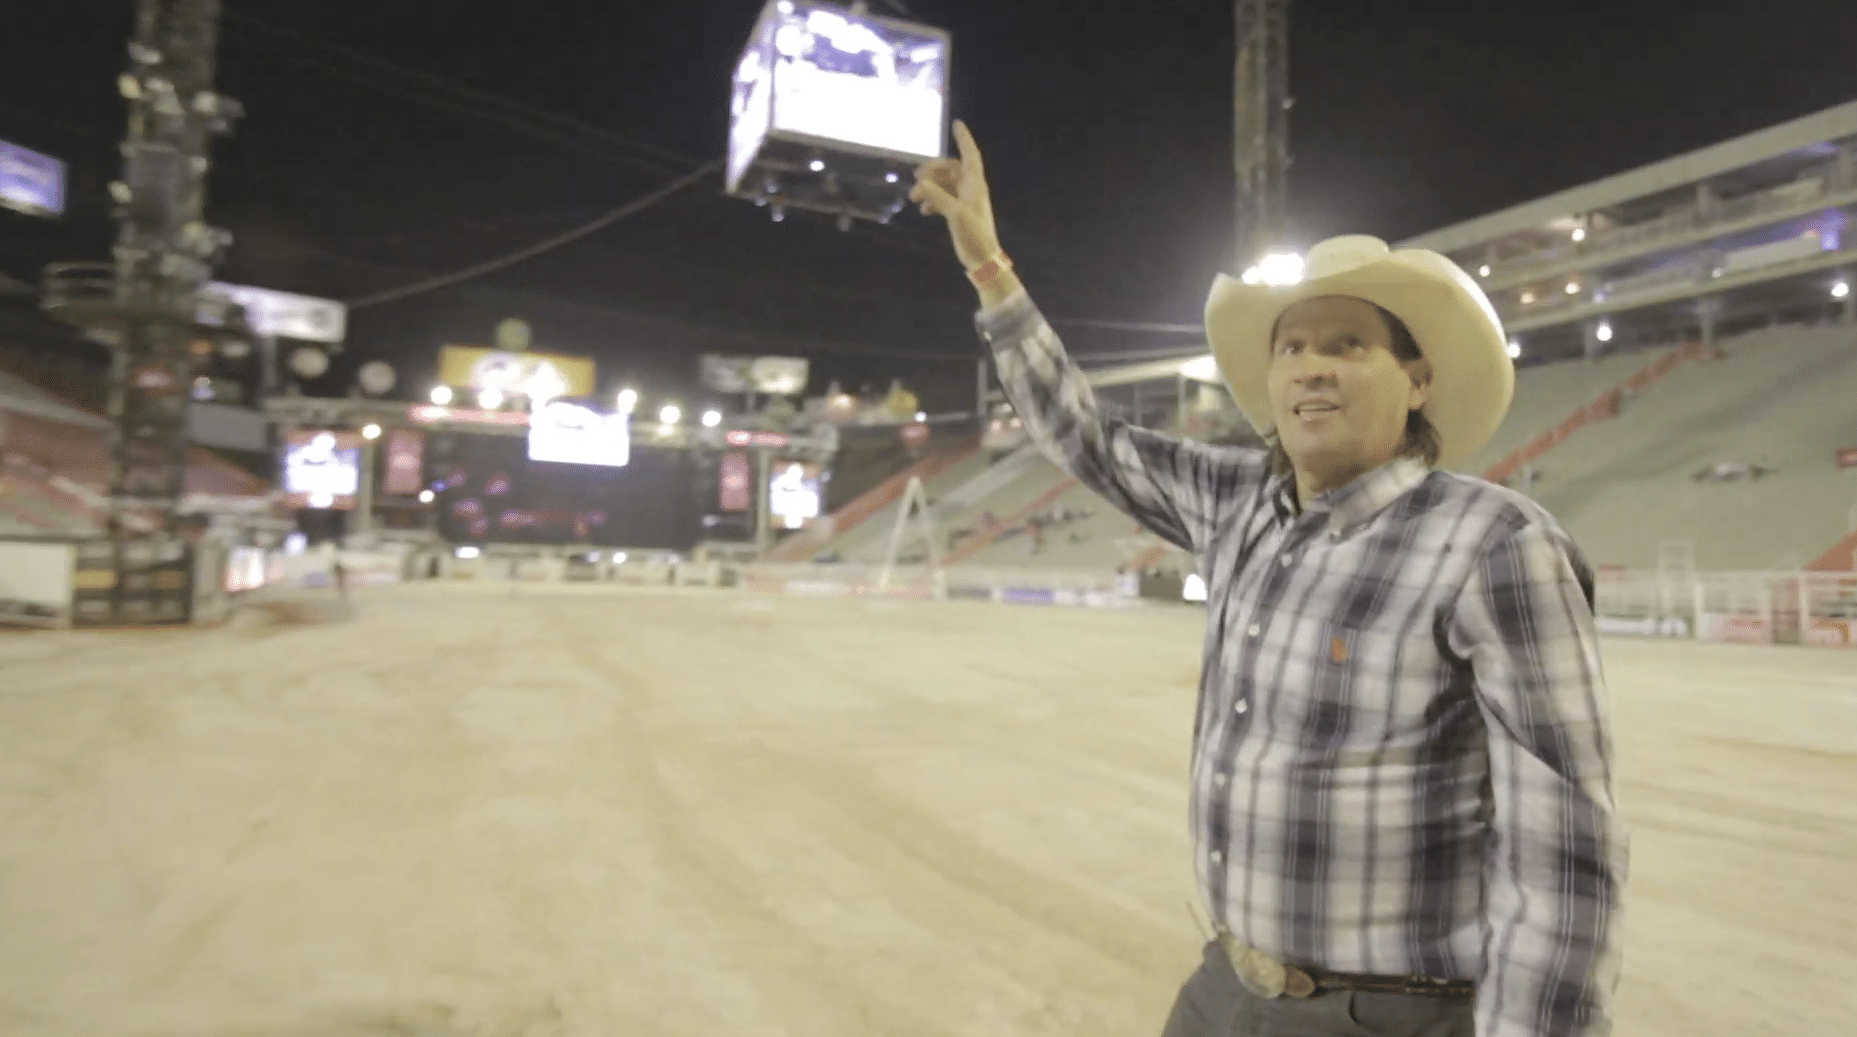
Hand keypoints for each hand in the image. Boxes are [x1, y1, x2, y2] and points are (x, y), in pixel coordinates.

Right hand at [909, 120, 1001, 270]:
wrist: (982, 258)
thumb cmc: (974, 234)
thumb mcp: (955, 213)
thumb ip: (938, 196)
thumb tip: (922, 183)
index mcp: (975, 184)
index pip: (970, 155)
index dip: (964, 139)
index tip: (956, 124)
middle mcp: (970, 189)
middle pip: (950, 169)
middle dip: (932, 170)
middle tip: (916, 177)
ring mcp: (964, 201)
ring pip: (943, 184)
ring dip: (928, 188)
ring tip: (913, 198)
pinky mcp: (957, 213)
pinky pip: (942, 199)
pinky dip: (931, 201)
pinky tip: (924, 211)